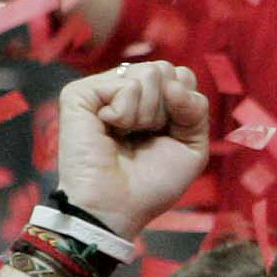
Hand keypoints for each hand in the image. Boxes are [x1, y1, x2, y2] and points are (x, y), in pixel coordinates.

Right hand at [51, 62, 211, 236]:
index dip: (186, 106)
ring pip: (151, 73)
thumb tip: (173, 82)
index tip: (168, 136)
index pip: (182, 76)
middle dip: (167, 110)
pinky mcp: (80, 94)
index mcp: (151, 101)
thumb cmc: (151, 184)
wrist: (117, 207)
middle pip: (168, 69)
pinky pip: (126, 84)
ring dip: (147, 114)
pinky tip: (110, 129)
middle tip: (144, 137)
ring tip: (125, 136)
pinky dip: (127, 113)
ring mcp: (102, 90)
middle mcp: (126, 91)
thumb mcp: (192, 146)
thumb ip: (196, 108)